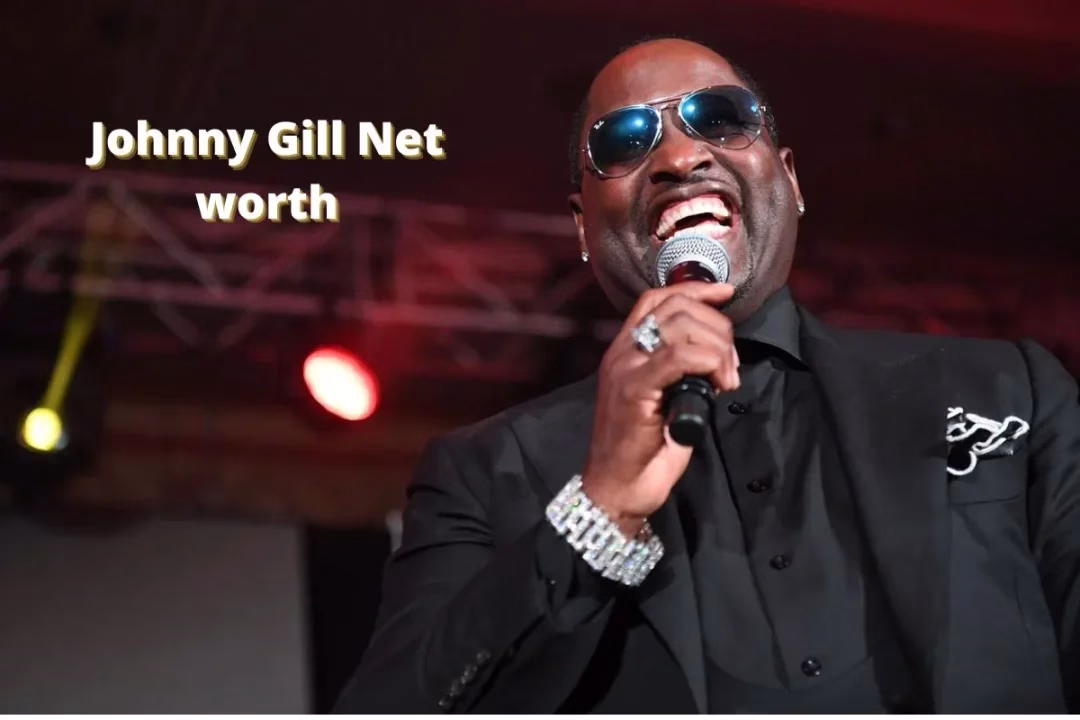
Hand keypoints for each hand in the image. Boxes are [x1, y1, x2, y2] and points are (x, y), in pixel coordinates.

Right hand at [582, 281, 739, 534]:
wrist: (618, 488)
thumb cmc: (644, 451)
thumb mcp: (666, 399)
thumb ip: (680, 371)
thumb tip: (718, 353)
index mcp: (625, 350)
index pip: (656, 299)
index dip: (694, 289)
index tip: (725, 294)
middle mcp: (621, 353)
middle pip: (676, 308)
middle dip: (717, 327)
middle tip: (731, 364)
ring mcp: (624, 369)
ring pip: (681, 327)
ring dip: (718, 348)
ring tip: (727, 379)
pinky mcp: (633, 390)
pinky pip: (678, 357)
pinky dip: (709, 363)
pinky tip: (718, 385)